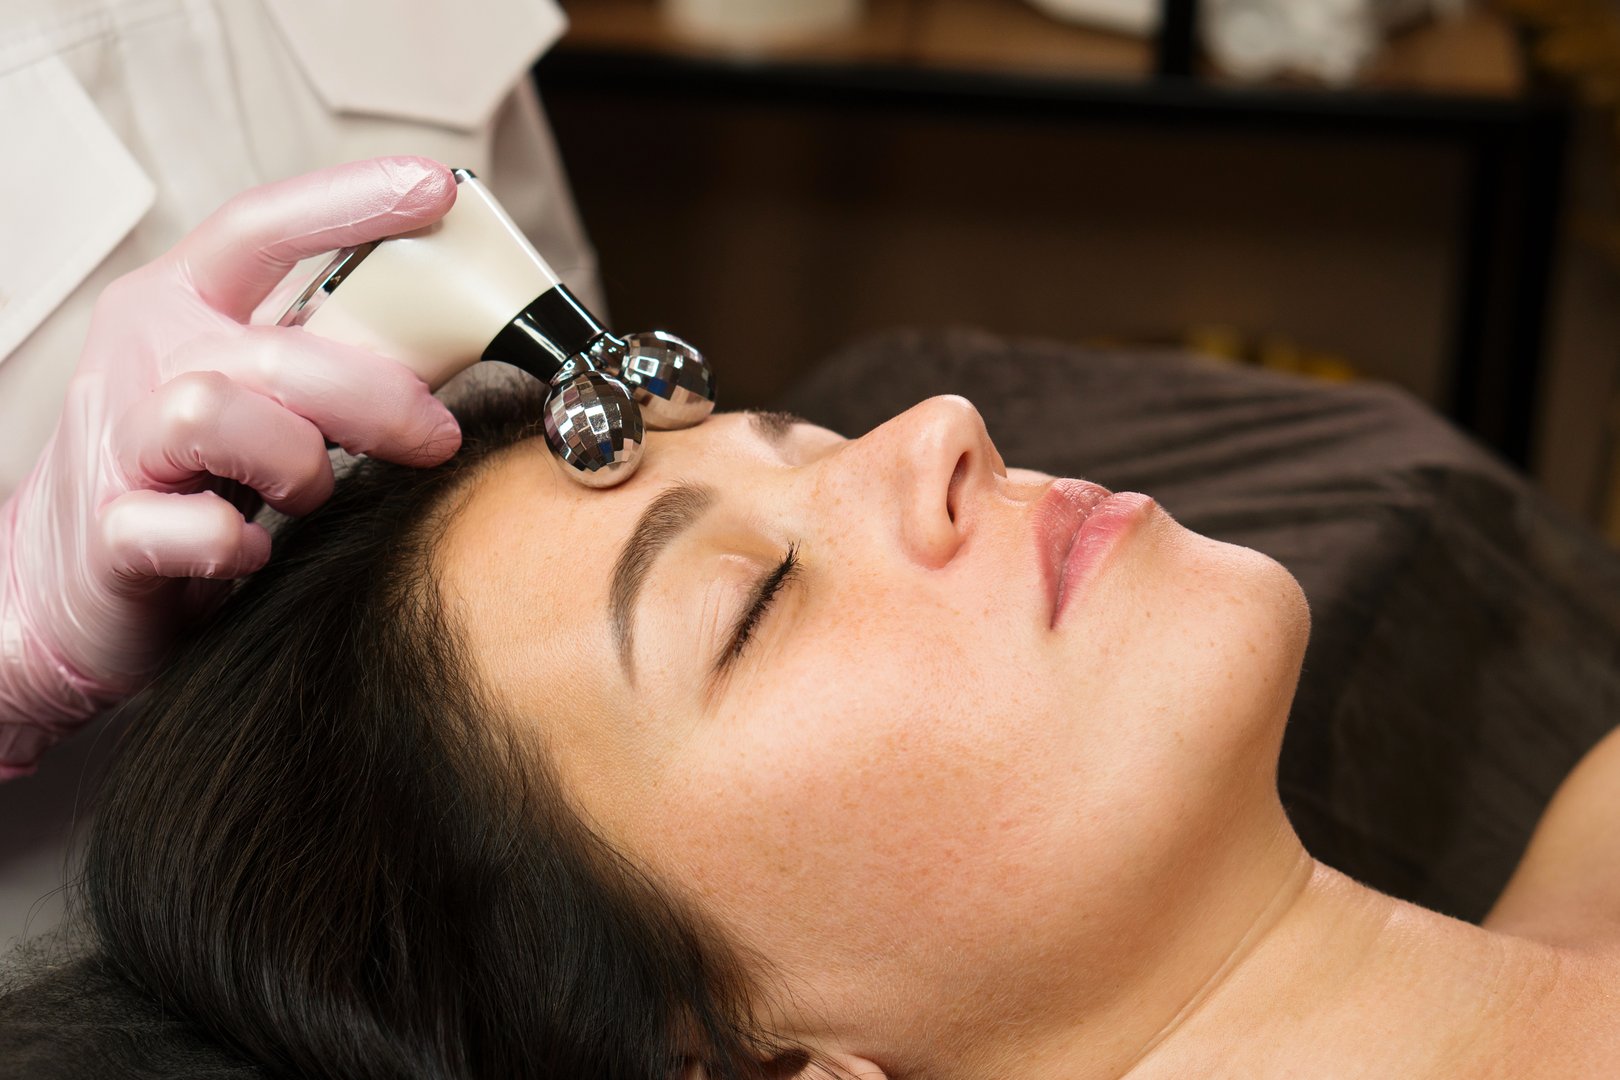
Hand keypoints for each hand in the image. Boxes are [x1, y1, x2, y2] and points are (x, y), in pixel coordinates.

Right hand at [0, 157, 462, 774]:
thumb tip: (454, 339)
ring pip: (217, 415)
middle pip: (274, 348)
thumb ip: (330, 356)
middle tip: (433, 436)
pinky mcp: (112, 534)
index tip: (437, 189)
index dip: (348, 202)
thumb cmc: (193, 475)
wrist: (76, 581)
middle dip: (374, 397)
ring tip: (308, 493)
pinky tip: (253, 550)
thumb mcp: (258, 393)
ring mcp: (118, 443)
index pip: (259, 226)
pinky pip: (191, 529)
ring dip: (295, 464)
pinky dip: (237, 544)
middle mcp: (143, 357)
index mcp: (182, 305)